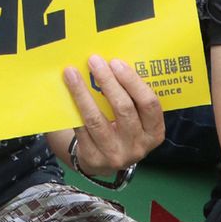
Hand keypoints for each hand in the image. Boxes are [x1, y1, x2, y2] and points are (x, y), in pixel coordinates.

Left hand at [64, 55, 165, 174]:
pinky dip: (73, 107)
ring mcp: (115, 154)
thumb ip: (131, 97)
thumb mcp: (135, 119)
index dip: (133, 82)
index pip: (150, 104)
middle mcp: (138, 146)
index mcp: (154, 132)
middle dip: (108, 81)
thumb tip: (110, 62)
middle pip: (123, 109)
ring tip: (71, 72)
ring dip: (82, 92)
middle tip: (94, 60)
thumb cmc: (121, 129)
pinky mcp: (93, 157)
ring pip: (96, 119)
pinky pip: (80, 128)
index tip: (116, 62)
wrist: (103, 161)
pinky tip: (65, 91)